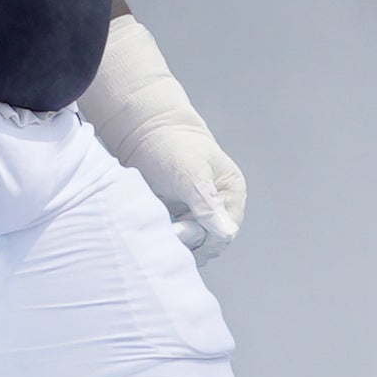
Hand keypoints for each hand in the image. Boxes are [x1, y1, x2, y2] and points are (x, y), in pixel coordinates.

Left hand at [121, 120, 244, 258]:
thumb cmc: (172, 146)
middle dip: (188, 241)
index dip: (204, 238)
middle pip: (209, 244)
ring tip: (159, 226)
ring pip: (193, 245)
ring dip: (177, 243)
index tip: (178, 229)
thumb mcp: (191, 174)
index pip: (225, 234)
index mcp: (231, 194)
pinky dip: (167, 238)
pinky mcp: (179, 217)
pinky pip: (177, 240)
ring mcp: (198, 214)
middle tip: (166, 229)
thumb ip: (207, 205)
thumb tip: (228, 234)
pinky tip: (155, 229)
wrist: (145, 131)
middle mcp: (219, 207)